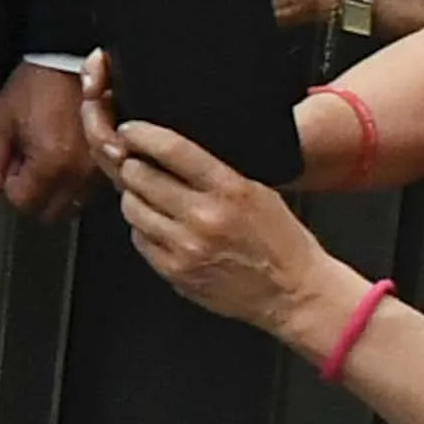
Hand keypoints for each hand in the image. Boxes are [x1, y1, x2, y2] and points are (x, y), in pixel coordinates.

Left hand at [0, 62, 100, 217]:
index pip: (24, 204)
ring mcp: (97, 170)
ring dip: (52, 193)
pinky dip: (70, 184)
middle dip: (31, 197)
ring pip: (70, 206)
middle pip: (49, 213)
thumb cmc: (36, 86)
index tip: (9, 168)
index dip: (9, 188)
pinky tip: (61, 159)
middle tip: (24, 167)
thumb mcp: (0, 120)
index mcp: (51, 162)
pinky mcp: (106, 163)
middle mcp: (78, 172)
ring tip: (44, 159)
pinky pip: (86, 191)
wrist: (70, 61)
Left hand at [105, 114, 347, 340]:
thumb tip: (171, 149)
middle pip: (141, 177)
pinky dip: (143, 227)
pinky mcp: (175, 272)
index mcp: (230, 190)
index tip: (131, 130)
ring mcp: (186, 247)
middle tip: (136, 164)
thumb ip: (217, 170)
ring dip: (134, 196)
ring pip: (133, 207)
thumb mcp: (258, 191)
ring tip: (148, 195)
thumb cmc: (280, 241)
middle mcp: (204, 218)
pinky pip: (139, 239)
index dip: (143, 134)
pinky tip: (159, 225)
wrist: (292, 293)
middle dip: (133, 165)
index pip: (173, 149)